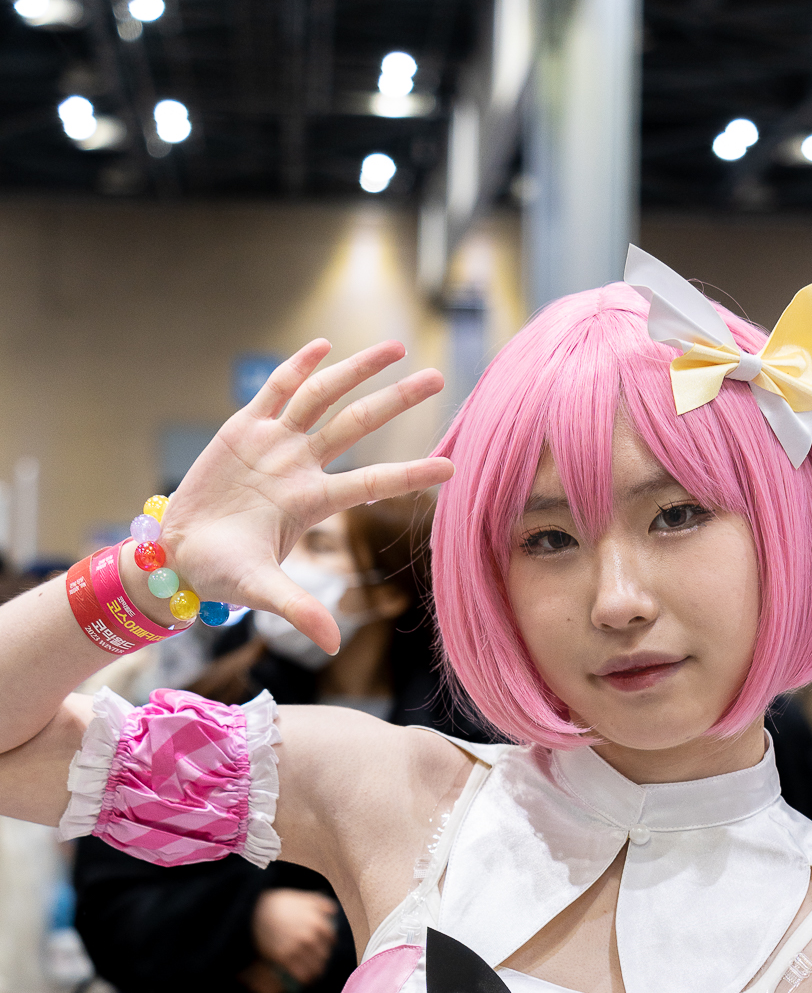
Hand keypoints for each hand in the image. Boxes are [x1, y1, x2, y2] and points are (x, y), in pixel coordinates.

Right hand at [128, 341, 453, 654]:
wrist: (178, 554)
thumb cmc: (221, 574)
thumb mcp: (261, 592)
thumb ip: (298, 611)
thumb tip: (333, 645)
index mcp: (311, 503)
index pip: (372, 482)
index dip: (410, 474)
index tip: (453, 466)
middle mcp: (300, 468)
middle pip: (357, 425)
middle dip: (395, 401)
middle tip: (436, 378)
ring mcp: (274, 444)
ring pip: (323, 398)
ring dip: (356, 371)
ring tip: (393, 348)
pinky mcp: (243, 428)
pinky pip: (276, 390)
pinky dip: (299, 367)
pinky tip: (323, 347)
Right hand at [250, 888, 337, 985]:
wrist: (254, 911)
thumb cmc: (278, 903)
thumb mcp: (302, 898)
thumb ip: (320, 903)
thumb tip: (333, 912)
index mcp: (318, 922)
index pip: (331, 939)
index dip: (329, 945)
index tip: (325, 948)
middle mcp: (311, 936)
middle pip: (324, 955)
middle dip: (323, 960)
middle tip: (318, 963)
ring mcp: (298, 948)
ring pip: (316, 967)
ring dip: (317, 973)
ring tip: (313, 976)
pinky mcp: (284, 958)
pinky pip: (301, 974)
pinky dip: (306, 980)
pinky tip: (305, 982)